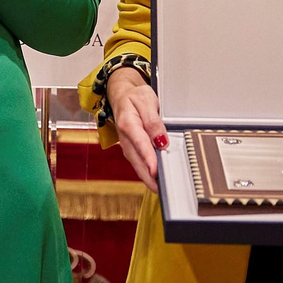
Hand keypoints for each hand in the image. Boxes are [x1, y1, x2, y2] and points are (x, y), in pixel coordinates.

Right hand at [107, 68, 166, 192]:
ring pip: (136, 163)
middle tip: (160, 188)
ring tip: (159, 188)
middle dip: (147, 175)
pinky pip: (137, 161)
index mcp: (128, 122)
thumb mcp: (147, 101)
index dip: (148, 158)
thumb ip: (154, 121)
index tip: (155, 170)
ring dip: (146, 176)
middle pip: (136, 159)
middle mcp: (125, 136)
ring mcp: (126, 143)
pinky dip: (145, 171)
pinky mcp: (130, 147)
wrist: (121, 94)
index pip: (139, 143)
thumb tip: (161, 140)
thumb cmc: (135, 97)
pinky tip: (154, 179)